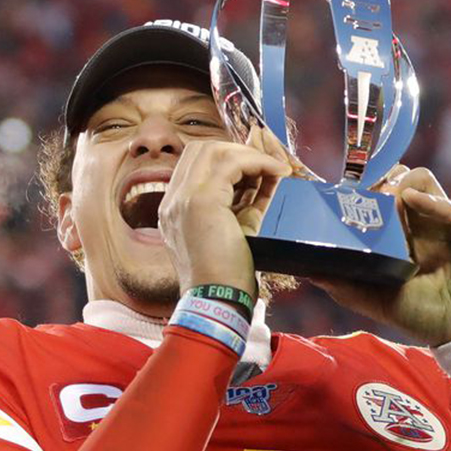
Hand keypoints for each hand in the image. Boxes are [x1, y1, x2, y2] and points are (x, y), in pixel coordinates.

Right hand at [159, 129, 293, 297]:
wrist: (217, 301)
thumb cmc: (227, 276)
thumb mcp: (237, 229)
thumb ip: (245, 200)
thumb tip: (266, 173)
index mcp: (176, 210)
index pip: (198, 165)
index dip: (231, 159)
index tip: (259, 169)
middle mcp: (172, 201)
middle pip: (202, 149)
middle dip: (239, 150)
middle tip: (268, 164)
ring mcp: (180, 199)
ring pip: (214, 149)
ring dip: (250, 154)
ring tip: (275, 169)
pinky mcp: (198, 201)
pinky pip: (231, 162)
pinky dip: (259, 162)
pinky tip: (278, 173)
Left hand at [311, 166, 450, 345]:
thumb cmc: (421, 314)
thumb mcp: (372, 299)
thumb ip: (342, 283)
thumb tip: (306, 269)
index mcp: (399, 233)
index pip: (378, 195)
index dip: (361, 190)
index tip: (341, 193)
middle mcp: (419, 221)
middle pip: (397, 178)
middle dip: (377, 180)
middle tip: (361, 193)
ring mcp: (443, 220)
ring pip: (420, 179)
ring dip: (399, 185)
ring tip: (385, 201)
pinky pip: (446, 203)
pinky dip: (427, 200)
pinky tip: (409, 202)